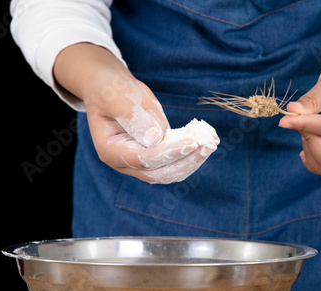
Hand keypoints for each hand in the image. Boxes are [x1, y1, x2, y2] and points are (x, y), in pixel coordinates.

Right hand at [54, 43, 218, 183]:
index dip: (168, 153)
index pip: (143, 159)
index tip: (192, 142)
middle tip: (208, 146)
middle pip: (158, 173)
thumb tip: (154, 139)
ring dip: (192, 161)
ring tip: (211, 143)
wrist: (111, 87)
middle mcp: (125, 162)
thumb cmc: (109, 88)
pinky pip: (175, 160)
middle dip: (185, 162)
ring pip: (170, 171)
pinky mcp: (155, 153)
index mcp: (110, 150)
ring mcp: (141, 160)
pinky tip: (208, 140)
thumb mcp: (117, 96)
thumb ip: (132, 117)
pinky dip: (192, 153)